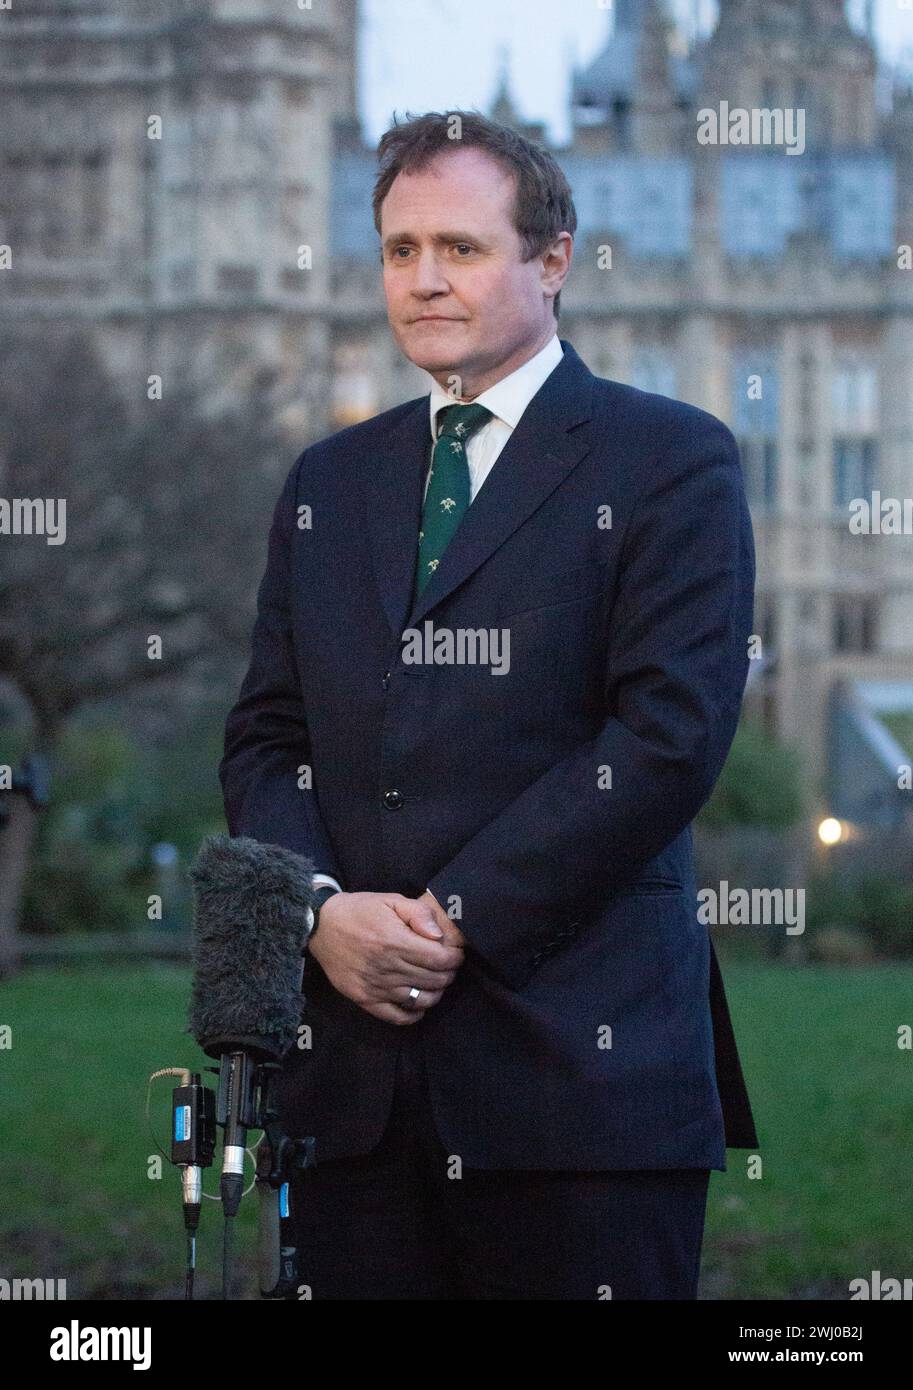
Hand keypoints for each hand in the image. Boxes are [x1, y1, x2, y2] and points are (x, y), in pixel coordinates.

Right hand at [307, 891, 463, 1024]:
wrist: (321, 926)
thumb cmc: (359, 910)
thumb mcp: (390, 900)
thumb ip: (418, 913)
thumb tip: (438, 935)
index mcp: (395, 941)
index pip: (440, 959)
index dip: (455, 957)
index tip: (455, 952)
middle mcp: (387, 967)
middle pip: (434, 980)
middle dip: (448, 973)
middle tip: (447, 966)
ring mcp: (375, 986)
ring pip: (420, 1000)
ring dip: (435, 992)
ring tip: (435, 982)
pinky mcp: (364, 999)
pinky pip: (397, 1017)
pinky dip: (414, 1014)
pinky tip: (418, 1003)